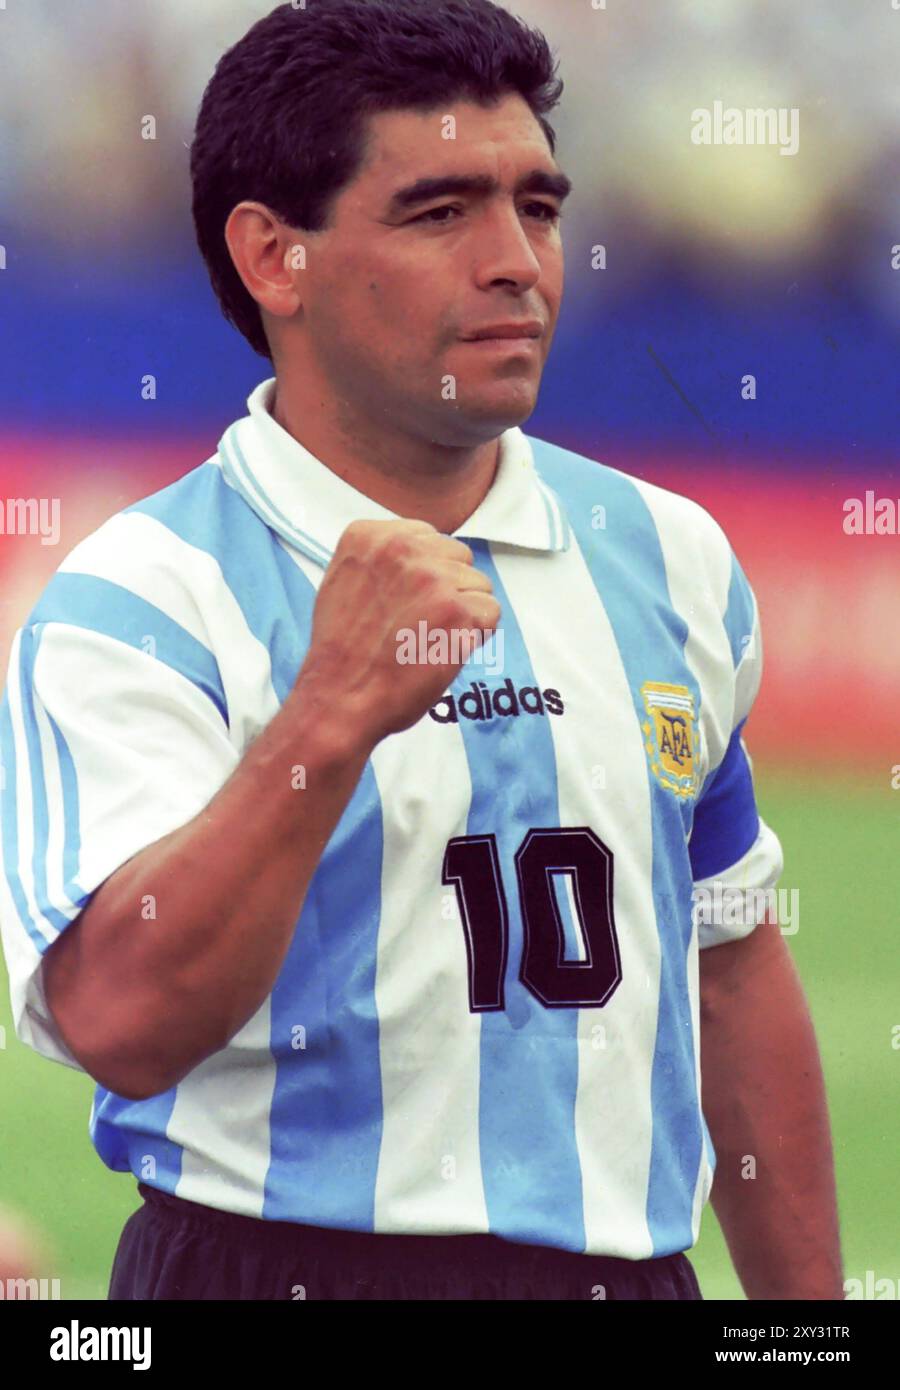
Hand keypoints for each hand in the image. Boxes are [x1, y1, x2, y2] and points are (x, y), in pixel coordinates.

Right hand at [294, 519, 500, 745]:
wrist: (340, 698)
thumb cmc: (343, 650)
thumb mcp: (343, 580)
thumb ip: (381, 557)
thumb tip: (423, 549)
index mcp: (369, 535)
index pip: (429, 538)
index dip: (425, 575)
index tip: (404, 603)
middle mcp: (401, 548)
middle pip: (458, 557)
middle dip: (448, 590)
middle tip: (418, 626)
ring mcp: (431, 577)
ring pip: (478, 584)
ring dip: (463, 614)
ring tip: (427, 640)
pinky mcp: (456, 610)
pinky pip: (490, 611)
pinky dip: (476, 636)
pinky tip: (444, 651)